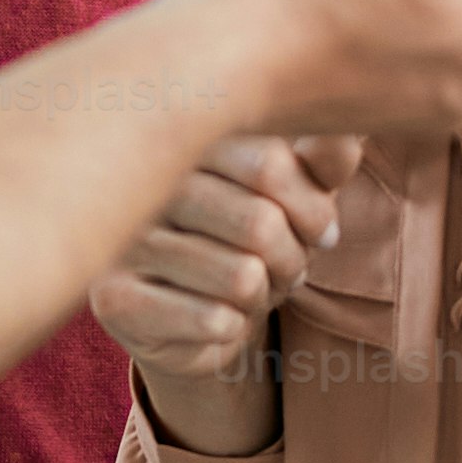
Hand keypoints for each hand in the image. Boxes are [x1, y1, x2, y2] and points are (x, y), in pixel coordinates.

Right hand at [91, 136, 364, 455]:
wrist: (189, 313)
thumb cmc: (248, 237)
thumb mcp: (297, 191)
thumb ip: (323, 160)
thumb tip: (349, 135)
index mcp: (187, 135)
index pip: (271, 166)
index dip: (313, 211)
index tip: (318, 230)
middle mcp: (144, 179)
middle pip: (260, 224)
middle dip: (292, 259)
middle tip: (283, 267)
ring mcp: (123, 238)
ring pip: (242, 277)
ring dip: (261, 296)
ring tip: (244, 290)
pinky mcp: (112, 299)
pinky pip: (214, 321)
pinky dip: (232, 327)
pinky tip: (210, 316)